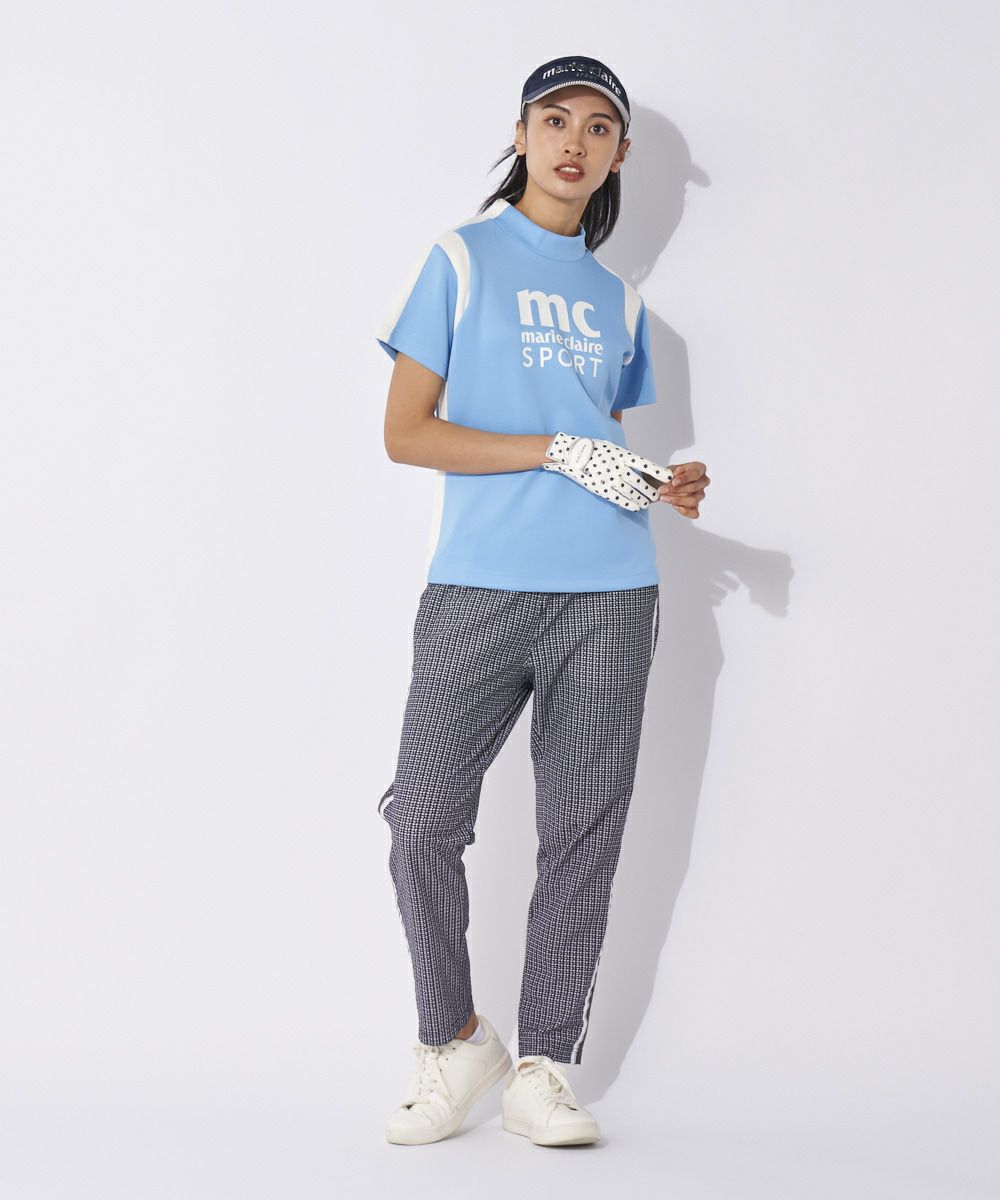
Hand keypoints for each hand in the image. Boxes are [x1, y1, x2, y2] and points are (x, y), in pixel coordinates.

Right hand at [542, 432, 673, 511]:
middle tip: (659, 494)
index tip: (669, 476)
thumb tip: (633, 463)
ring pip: (631, 492)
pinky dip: (629, 503)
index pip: (644, 465)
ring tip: (648, 502)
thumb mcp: (610, 447)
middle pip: (640, 482)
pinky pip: (618, 498)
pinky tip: (636, 507)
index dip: (657, 472)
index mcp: (621, 455)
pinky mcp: (601, 489)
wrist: (570, 454)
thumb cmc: (591, 449)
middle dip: (651, 490)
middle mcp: (617, 467)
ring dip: (642, 498)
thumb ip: (623, 456)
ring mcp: (609, 479)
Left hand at [657, 461, 709, 518]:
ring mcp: (700, 495)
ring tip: (664, 498)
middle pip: (693, 487)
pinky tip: (675, 506)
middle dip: (676, 490)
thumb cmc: (671, 475)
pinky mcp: (696, 506)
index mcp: (699, 469)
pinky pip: (694, 512)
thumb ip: (671, 472)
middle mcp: (702, 482)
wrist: (664, 483)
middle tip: (663, 490)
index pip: (696, 473)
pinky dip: (685, 511)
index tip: (674, 482)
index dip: (684, 478)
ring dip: (677, 500)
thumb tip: (673, 476)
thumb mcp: (669, 470)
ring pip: (693, 500)